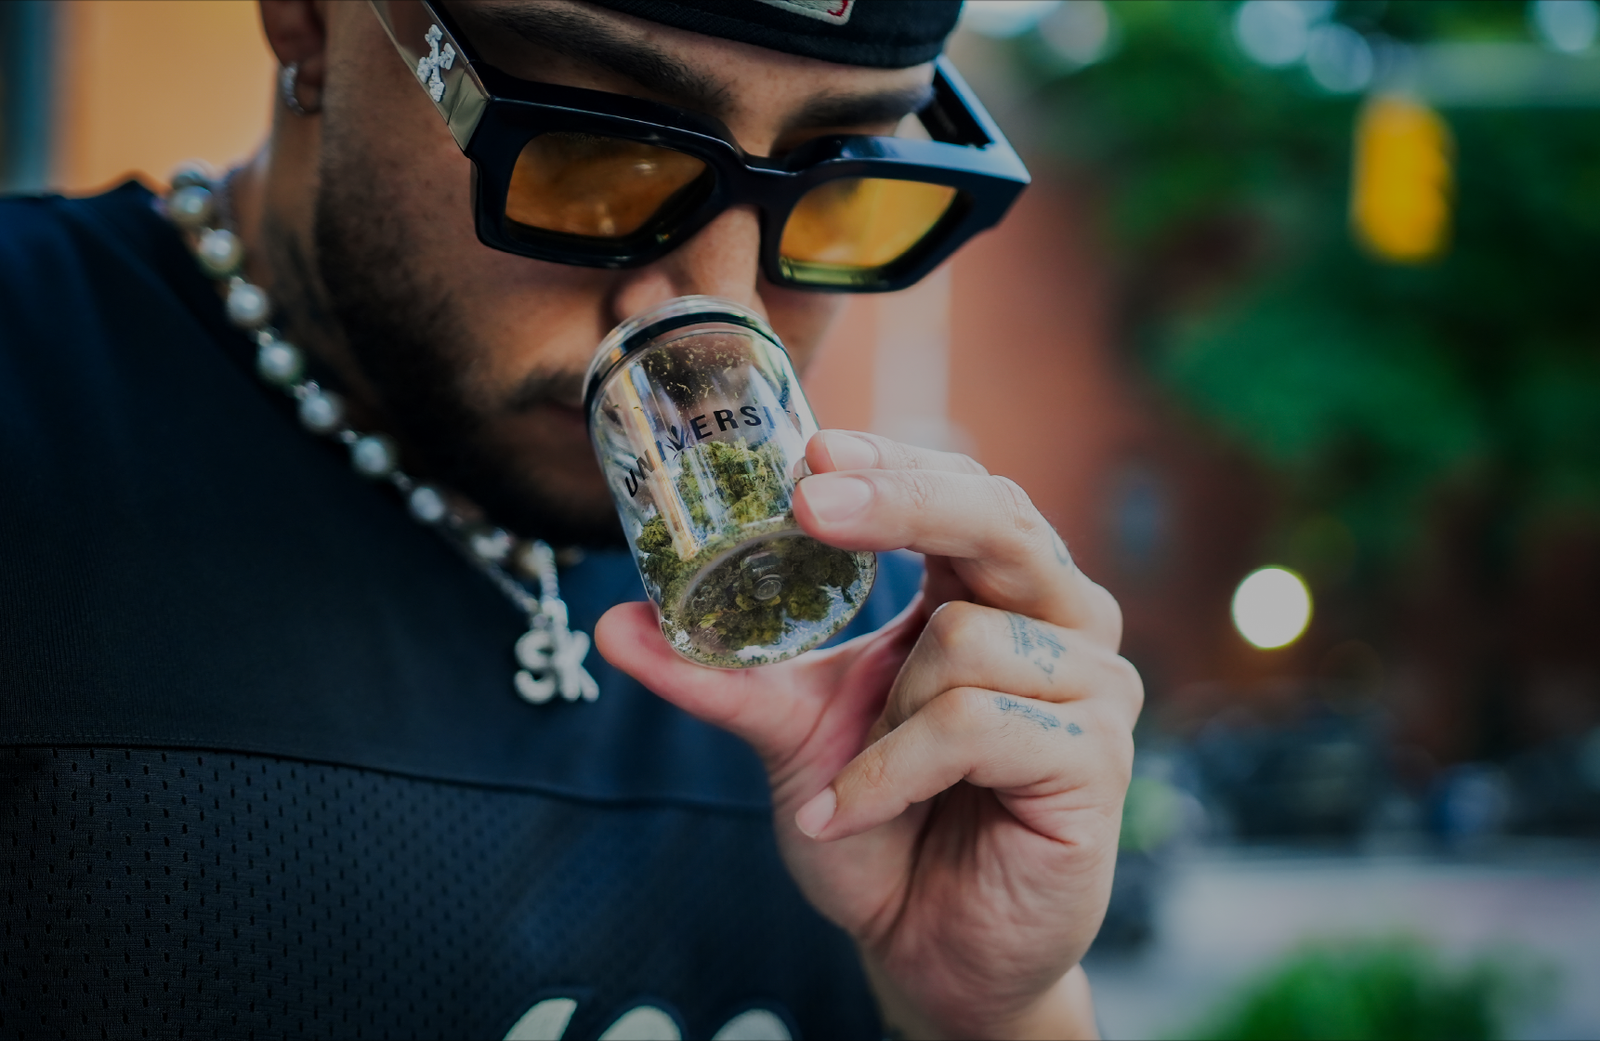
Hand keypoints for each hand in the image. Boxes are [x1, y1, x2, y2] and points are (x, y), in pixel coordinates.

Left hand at [596, 430, 1140, 1039]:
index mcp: (998, 593)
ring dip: (885, 713)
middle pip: (999, 520)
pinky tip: (856, 810)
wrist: (925, 946)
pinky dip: (893, 772)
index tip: (812, 452)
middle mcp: (1060, 623)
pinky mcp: (1095, 762)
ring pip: (968, 639)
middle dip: (902, 502)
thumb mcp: (791, 731)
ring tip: (858, 776)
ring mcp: (1091, 690)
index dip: (896, 461)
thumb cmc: (879, 823)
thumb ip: (719, 674)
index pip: (964, 492)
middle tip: (809, 502)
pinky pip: (975, 725)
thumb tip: (616, 625)